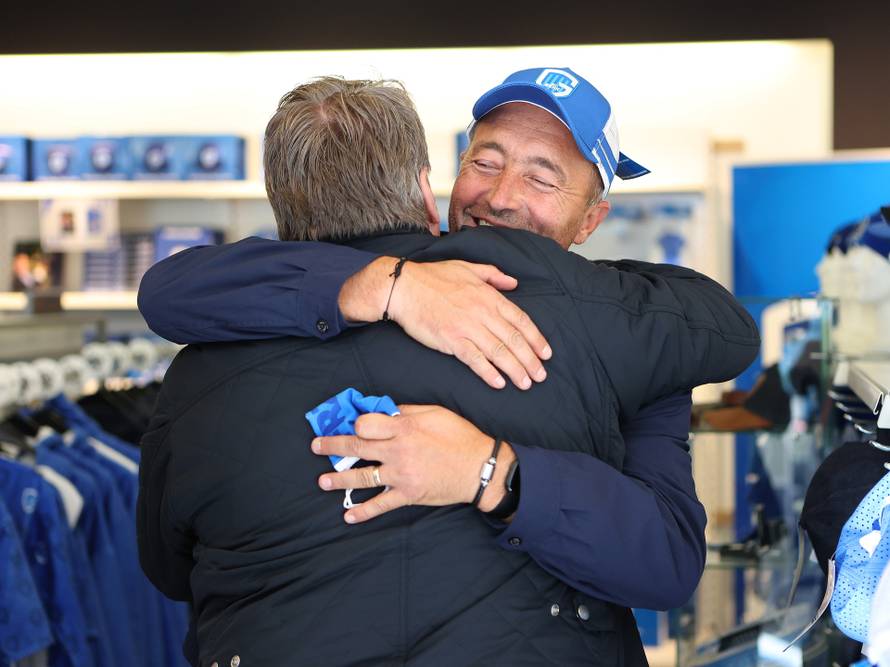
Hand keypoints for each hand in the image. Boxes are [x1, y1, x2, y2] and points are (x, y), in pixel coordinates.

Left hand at [311, 404, 515, 522]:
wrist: (481, 468)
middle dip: (332, 446)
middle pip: (356, 448)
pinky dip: (363, 512)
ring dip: (339, 480)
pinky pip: (381, 505)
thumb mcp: (435, 413)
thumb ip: (406, 411)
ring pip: (363, 477)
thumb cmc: (460, 437)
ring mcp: (401, 475)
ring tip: (323, 481)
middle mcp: (398, 451)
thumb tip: (383, 410)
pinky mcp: (408, 494)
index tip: (350, 423)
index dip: (355, 422)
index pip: (366, 423)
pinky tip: (349, 515)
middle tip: (316, 446)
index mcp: (404, 428)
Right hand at [338, 257, 550, 389]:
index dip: (536, 338)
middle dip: (531, 360)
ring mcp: (467, 327)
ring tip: (526, 383)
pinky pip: (475, 359)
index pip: (521, 320)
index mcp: (489, 296)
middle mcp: (482, 312)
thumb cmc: (434, 276)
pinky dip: (488, 372)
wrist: (404, 287)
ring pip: (499, 352)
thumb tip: (513, 282)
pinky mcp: (451, 340)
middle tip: (541, 376)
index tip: (546, 353)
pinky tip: (499, 383)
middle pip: (514, 340)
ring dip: (515, 370)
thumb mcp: (468, 268)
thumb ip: (493, 275)